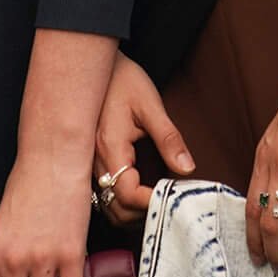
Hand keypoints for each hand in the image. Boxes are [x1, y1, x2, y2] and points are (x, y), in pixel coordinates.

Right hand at [93, 52, 195, 228]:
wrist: (98, 64)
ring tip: (156, 202)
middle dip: (142, 213)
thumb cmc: (124, 79)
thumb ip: (169, 138)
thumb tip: (187, 168)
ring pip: (106, 204)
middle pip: (115, 207)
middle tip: (168, 204)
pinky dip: (121, 201)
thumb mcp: (151, 105)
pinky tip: (139, 193)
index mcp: (110, 147)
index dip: (150, 202)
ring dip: (130, 211)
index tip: (173, 198)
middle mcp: (95, 160)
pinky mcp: (91, 160)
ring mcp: (90, 162)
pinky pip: (102, 193)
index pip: (127, 193)